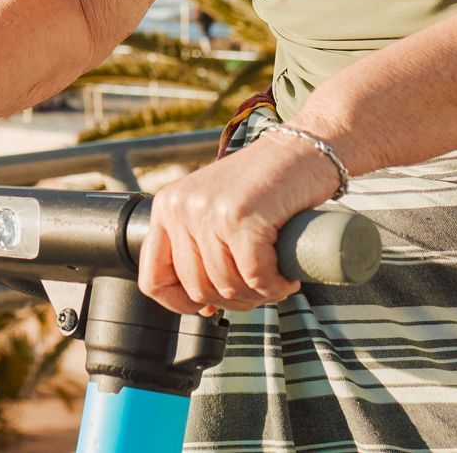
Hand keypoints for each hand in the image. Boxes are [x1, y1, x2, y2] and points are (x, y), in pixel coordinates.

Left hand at [137, 126, 341, 316]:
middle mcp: (182, 207)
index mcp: (167, 206)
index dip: (181, 304)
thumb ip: (200, 250)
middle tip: (259, 288)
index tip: (210, 304)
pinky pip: (255, 277)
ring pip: (227, 287)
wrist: (304, 148)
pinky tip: (286, 279)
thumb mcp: (216, 209)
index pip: (153, 280)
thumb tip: (202, 309)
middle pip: (196, 289)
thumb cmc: (264, 184)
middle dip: (232, 300)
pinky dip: (274, 287)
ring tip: (275, 281)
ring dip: (258, 295)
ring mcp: (210, 211)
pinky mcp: (242, 217)